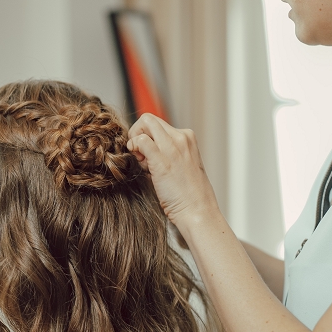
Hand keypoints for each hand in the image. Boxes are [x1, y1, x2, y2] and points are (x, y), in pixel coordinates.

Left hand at [127, 114, 219, 228]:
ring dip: (136, 140)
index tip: (147, 155)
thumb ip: (167, 153)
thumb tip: (145, 150)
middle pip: (149, 119)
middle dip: (138, 134)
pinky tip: (140, 163)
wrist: (197, 212)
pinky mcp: (162, 160)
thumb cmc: (189, 195)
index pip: (158, 124)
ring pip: (144, 122)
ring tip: (143, 162)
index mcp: (188, 138)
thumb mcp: (182, 166)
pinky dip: (134, 147)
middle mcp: (181, 138)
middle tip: (140, 156)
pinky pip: (141, 140)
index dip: (147, 136)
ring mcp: (173, 147)